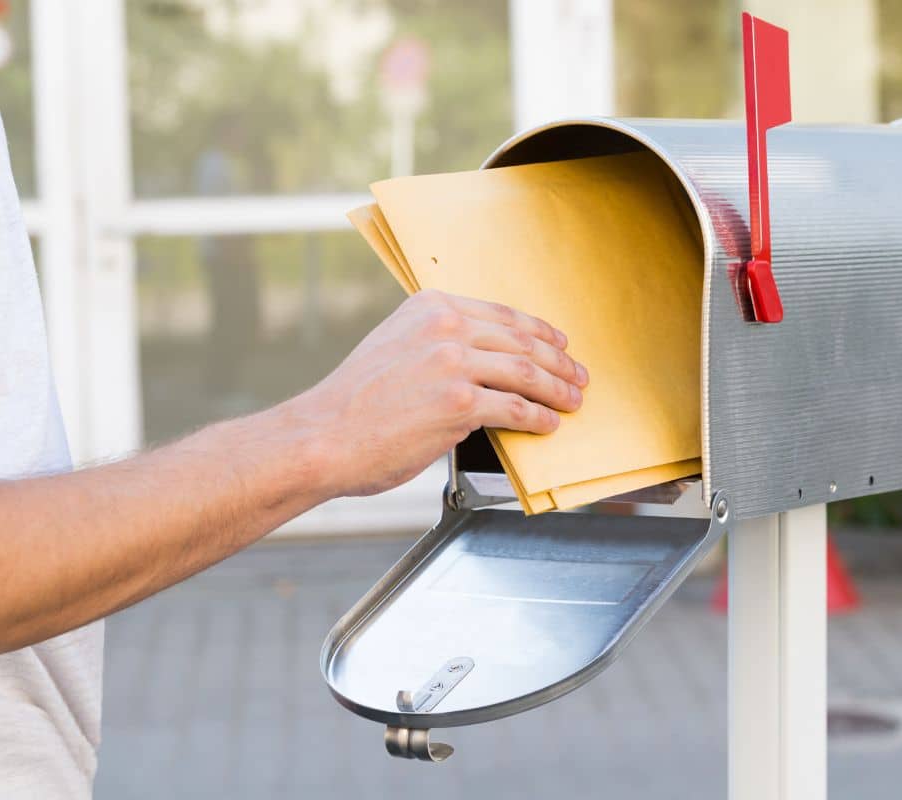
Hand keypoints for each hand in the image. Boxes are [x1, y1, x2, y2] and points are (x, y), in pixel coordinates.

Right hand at [286, 289, 588, 497]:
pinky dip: (537, 418)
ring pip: (525, 373)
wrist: (323, 437)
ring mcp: (453, 363)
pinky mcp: (458, 404)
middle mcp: (445, 327)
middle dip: (558, 362)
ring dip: (556, 390)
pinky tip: (547, 425)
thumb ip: (436, 343)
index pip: (502, 315)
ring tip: (571, 401)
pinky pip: (514, 409)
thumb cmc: (354, 403)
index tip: (560, 344)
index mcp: (431, 306)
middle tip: (577, 377)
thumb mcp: (394, 346)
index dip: (539, 331)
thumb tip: (482, 362)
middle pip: (521, 341)